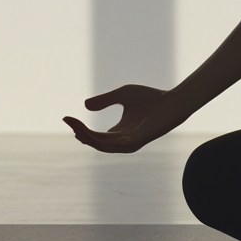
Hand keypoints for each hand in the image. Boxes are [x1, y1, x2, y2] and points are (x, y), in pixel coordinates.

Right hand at [63, 84, 179, 152]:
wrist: (173, 101)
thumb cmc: (151, 98)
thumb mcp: (122, 95)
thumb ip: (105, 100)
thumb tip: (85, 105)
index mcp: (118, 133)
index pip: (94, 136)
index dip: (79, 129)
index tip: (66, 118)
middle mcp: (123, 141)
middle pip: (96, 142)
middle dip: (81, 133)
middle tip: (70, 123)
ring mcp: (131, 142)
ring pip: (104, 145)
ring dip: (89, 138)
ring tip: (77, 129)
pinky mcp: (139, 140)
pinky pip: (118, 144)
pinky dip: (105, 141)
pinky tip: (94, 134)